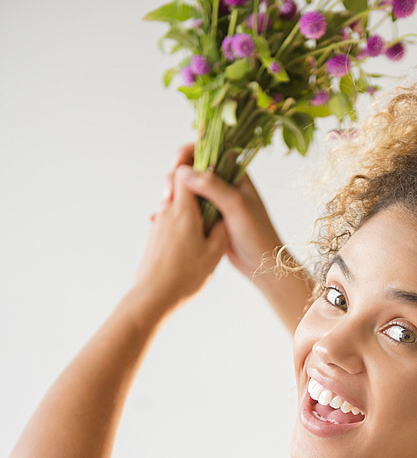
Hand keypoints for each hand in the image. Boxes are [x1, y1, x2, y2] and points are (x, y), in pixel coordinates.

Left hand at [136, 160, 229, 308]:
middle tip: (211, 188)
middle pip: (177, 183)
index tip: (209, 160)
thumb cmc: (185, 276)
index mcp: (183, 210)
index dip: (196, 160)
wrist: (153, 297)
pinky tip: (194, 238)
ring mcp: (159, 224)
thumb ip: (220, 228)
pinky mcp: (155, 238)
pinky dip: (183, 220)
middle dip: (194, 181)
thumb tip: (221, 216)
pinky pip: (171, 219)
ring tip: (207, 220)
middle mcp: (167, 212)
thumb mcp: (214, 252)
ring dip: (190, 204)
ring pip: (175, 203)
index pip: (185, 171)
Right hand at [153, 143, 285, 281]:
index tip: (175, 166)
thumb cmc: (256, 234)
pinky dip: (174, 210)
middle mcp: (223, 183)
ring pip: (187, 189)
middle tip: (169, 194)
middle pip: (191, 169)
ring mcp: (214, 201)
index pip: (207, 151)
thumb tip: (183, 171)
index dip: (187, 154)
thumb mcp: (236, 206)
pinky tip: (159, 219)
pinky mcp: (208, 217)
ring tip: (165, 207)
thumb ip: (212, 186)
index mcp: (234, 173)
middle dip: (175, 177)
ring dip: (173, 194)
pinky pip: (187, 208)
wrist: (262, 264)